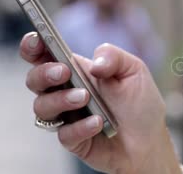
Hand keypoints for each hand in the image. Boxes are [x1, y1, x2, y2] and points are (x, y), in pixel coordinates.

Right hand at [20, 32, 182, 173]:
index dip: (33, 46)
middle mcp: (66, 91)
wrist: (149, 140)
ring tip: (85, 98)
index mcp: (77, 70)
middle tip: (64, 72)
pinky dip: (80, 127)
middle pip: (35, 79)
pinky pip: (64, 134)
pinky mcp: (72, 139)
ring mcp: (66, 116)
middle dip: (44, 73)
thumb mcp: (134, 70)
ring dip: (62, 99)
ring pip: (42, 107)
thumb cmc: (140, 102)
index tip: (36, 41)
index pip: (45, 54)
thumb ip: (113, 57)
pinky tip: (97, 123)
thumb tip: (94, 63)